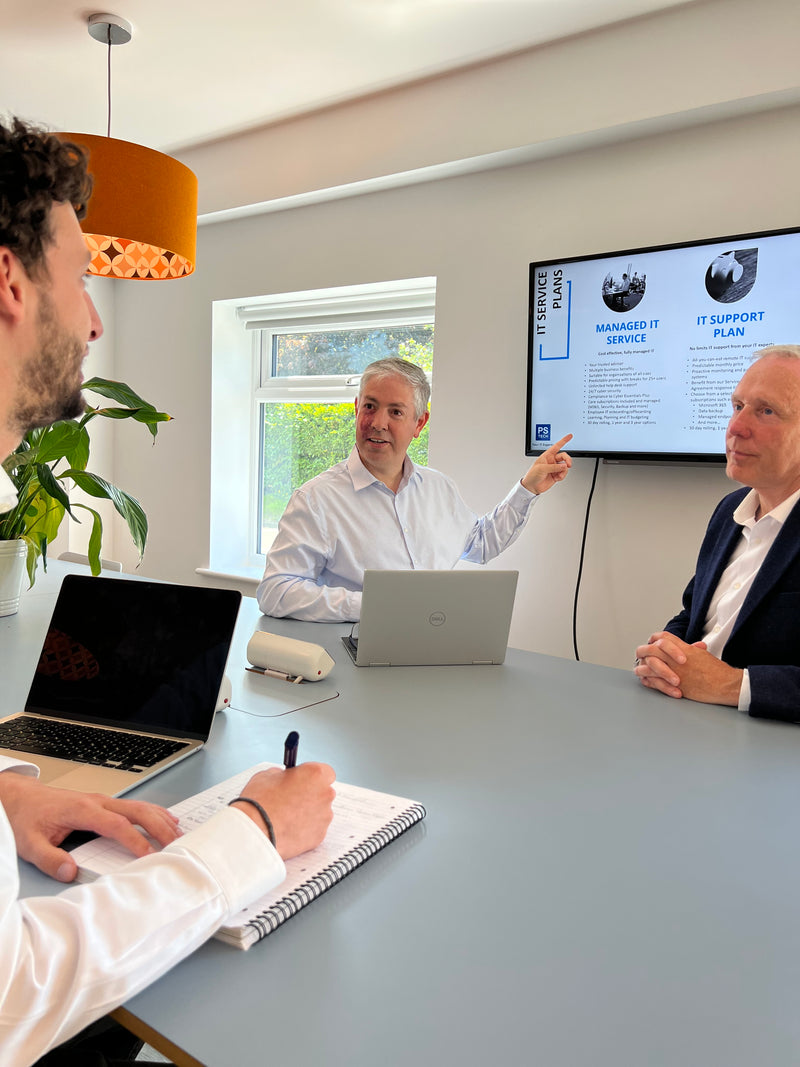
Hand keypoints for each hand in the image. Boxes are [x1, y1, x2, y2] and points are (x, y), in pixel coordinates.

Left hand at [0, 773, 180, 881]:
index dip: (136, 841)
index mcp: (83, 811)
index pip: (118, 826)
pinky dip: (153, 812)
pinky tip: (165, 819)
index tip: (151, 855)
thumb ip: (49, 860)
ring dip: (160, 818)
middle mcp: (97, 802)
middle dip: (159, 827)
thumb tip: (70, 873)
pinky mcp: (102, 803)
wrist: (19, 797)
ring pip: (139, 806)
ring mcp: (102, 801)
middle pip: (137, 811)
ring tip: (178, 833)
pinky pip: (134, 805)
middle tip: (177, 844)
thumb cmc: (26, 817)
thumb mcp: (29, 843)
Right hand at [234, 762, 335, 859]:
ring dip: (308, 813)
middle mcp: (325, 794)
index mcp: (315, 774)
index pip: (325, 772)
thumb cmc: (260, 802)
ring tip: (287, 817)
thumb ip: (283, 774)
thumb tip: (284, 777)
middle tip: (293, 800)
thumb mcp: (267, 775)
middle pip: (323, 792)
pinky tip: (288, 828)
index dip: (312, 777)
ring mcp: (324, 816)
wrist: (256, 831)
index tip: (303, 781)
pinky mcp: (320, 836)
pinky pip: (315, 829)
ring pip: (319, 812)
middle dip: (311, 795)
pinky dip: (305, 829)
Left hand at [521, 434, 572, 494]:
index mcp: (546, 456)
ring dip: (564, 470)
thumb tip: (564, 466)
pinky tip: (558, 478)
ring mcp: (554, 468)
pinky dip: (562, 476)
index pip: (556, 446)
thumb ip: (553, 467)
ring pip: (565, 466)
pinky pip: (564, 473)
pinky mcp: (556, 475)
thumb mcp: (541, 469)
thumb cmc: (532, 475)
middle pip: (564, 457)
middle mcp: (551, 461)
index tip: (569, 436)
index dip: (563, 441)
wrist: (531, 487)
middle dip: (567, 460)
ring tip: (559, 475)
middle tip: (568, 465)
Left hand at [634, 631, 742, 705]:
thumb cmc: (717, 670)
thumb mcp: (702, 655)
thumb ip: (690, 649)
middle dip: (643, 652)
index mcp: (683, 648)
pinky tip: (646, 680)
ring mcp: (673, 671)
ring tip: (639, 670)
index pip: (661, 637)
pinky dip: (648, 680)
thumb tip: (687, 647)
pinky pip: (654, 681)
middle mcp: (676, 658)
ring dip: (642, 667)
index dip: (654, 640)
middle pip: (651, 649)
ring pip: (649, 665)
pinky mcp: (674, 685)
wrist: (725, 684)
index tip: (651, 644)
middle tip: (641, 656)